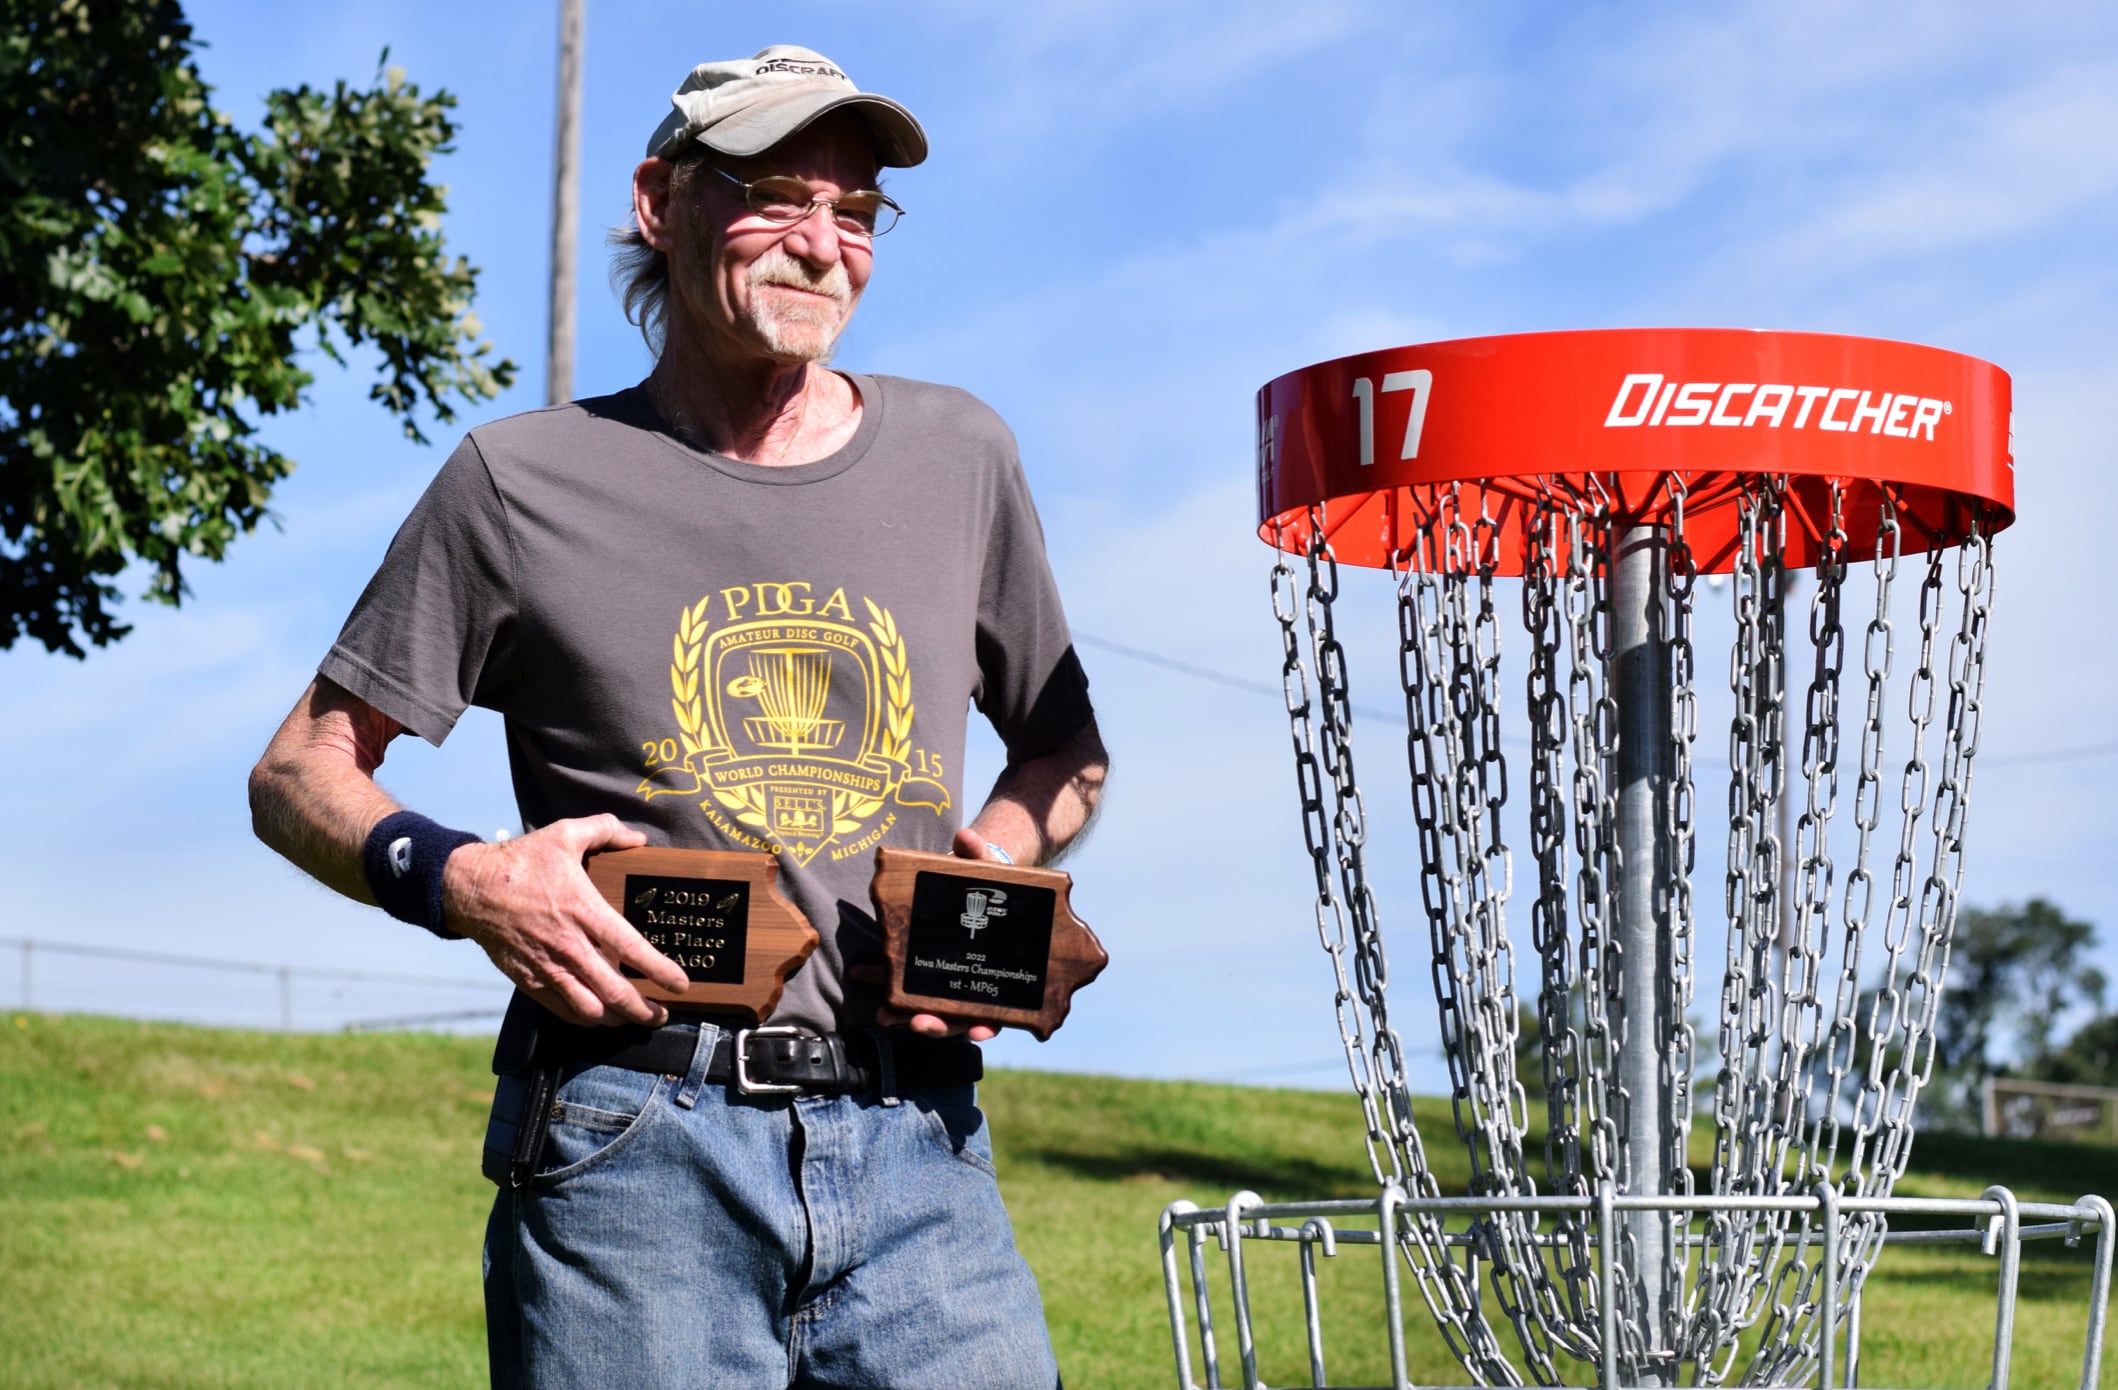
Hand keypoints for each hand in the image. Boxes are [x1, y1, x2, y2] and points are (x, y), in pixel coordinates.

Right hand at [443, 814, 690, 1027]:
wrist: (469, 888)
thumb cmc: (521, 861)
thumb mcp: (565, 834)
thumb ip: (605, 830)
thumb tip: (638, 838)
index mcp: (584, 911)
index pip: (631, 949)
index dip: (660, 971)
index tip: (681, 985)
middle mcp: (569, 946)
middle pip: (615, 992)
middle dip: (644, 1010)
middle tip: (663, 1015)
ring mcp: (547, 967)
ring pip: (590, 1011)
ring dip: (616, 1020)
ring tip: (633, 1019)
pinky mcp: (528, 980)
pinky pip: (562, 1010)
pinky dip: (584, 1018)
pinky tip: (598, 1016)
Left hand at [889, 828, 1018, 1041]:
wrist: (973, 874)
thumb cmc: (989, 878)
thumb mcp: (988, 867)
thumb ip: (978, 853)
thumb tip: (966, 837)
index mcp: (996, 970)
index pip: (996, 1010)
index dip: (988, 1024)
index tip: (979, 1030)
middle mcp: (969, 981)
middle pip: (957, 1018)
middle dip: (938, 1025)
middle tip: (919, 1023)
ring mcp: (942, 977)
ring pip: (926, 1005)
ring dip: (904, 1012)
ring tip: (883, 1013)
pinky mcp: (918, 962)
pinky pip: (900, 977)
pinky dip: (882, 978)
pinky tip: (861, 975)